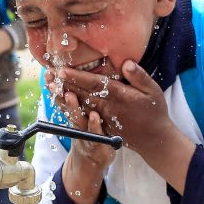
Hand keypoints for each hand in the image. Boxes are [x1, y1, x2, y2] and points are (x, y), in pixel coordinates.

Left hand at [50, 61, 173, 156]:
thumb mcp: (153, 92)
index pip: (94, 85)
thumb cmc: (154, 112)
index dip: (77, 77)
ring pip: (79, 105)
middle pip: (81, 94)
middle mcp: (107, 108)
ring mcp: (103, 118)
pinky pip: (82, 116)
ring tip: (50, 85)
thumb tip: (126, 63)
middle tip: (48, 73)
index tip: (62, 70)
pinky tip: (59, 100)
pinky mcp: (101, 125)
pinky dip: (69, 108)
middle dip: (64, 83)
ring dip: (63, 95)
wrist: (153, 140)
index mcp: (119, 97)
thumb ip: (139, 77)